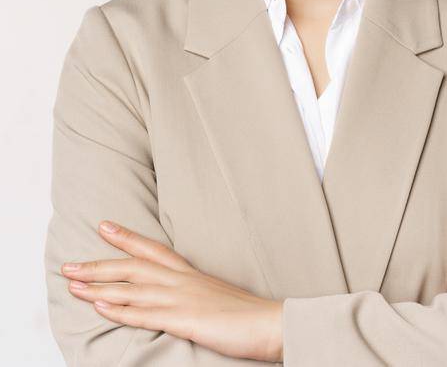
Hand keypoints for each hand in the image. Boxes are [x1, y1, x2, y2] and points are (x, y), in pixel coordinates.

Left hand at [61, 221, 283, 361]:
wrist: (272, 323)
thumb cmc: (250, 314)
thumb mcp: (218, 296)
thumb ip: (195, 293)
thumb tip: (178, 296)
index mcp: (193, 275)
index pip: (154, 250)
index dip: (127, 238)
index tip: (103, 226)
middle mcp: (184, 282)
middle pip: (134, 267)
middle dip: (99, 265)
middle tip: (69, 265)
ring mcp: (183, 300)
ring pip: (133, 290)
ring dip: (100, 287)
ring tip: (73, 285)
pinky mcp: (185, 320)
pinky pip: (146, 314)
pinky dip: (121, 310)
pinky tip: (101, 307)